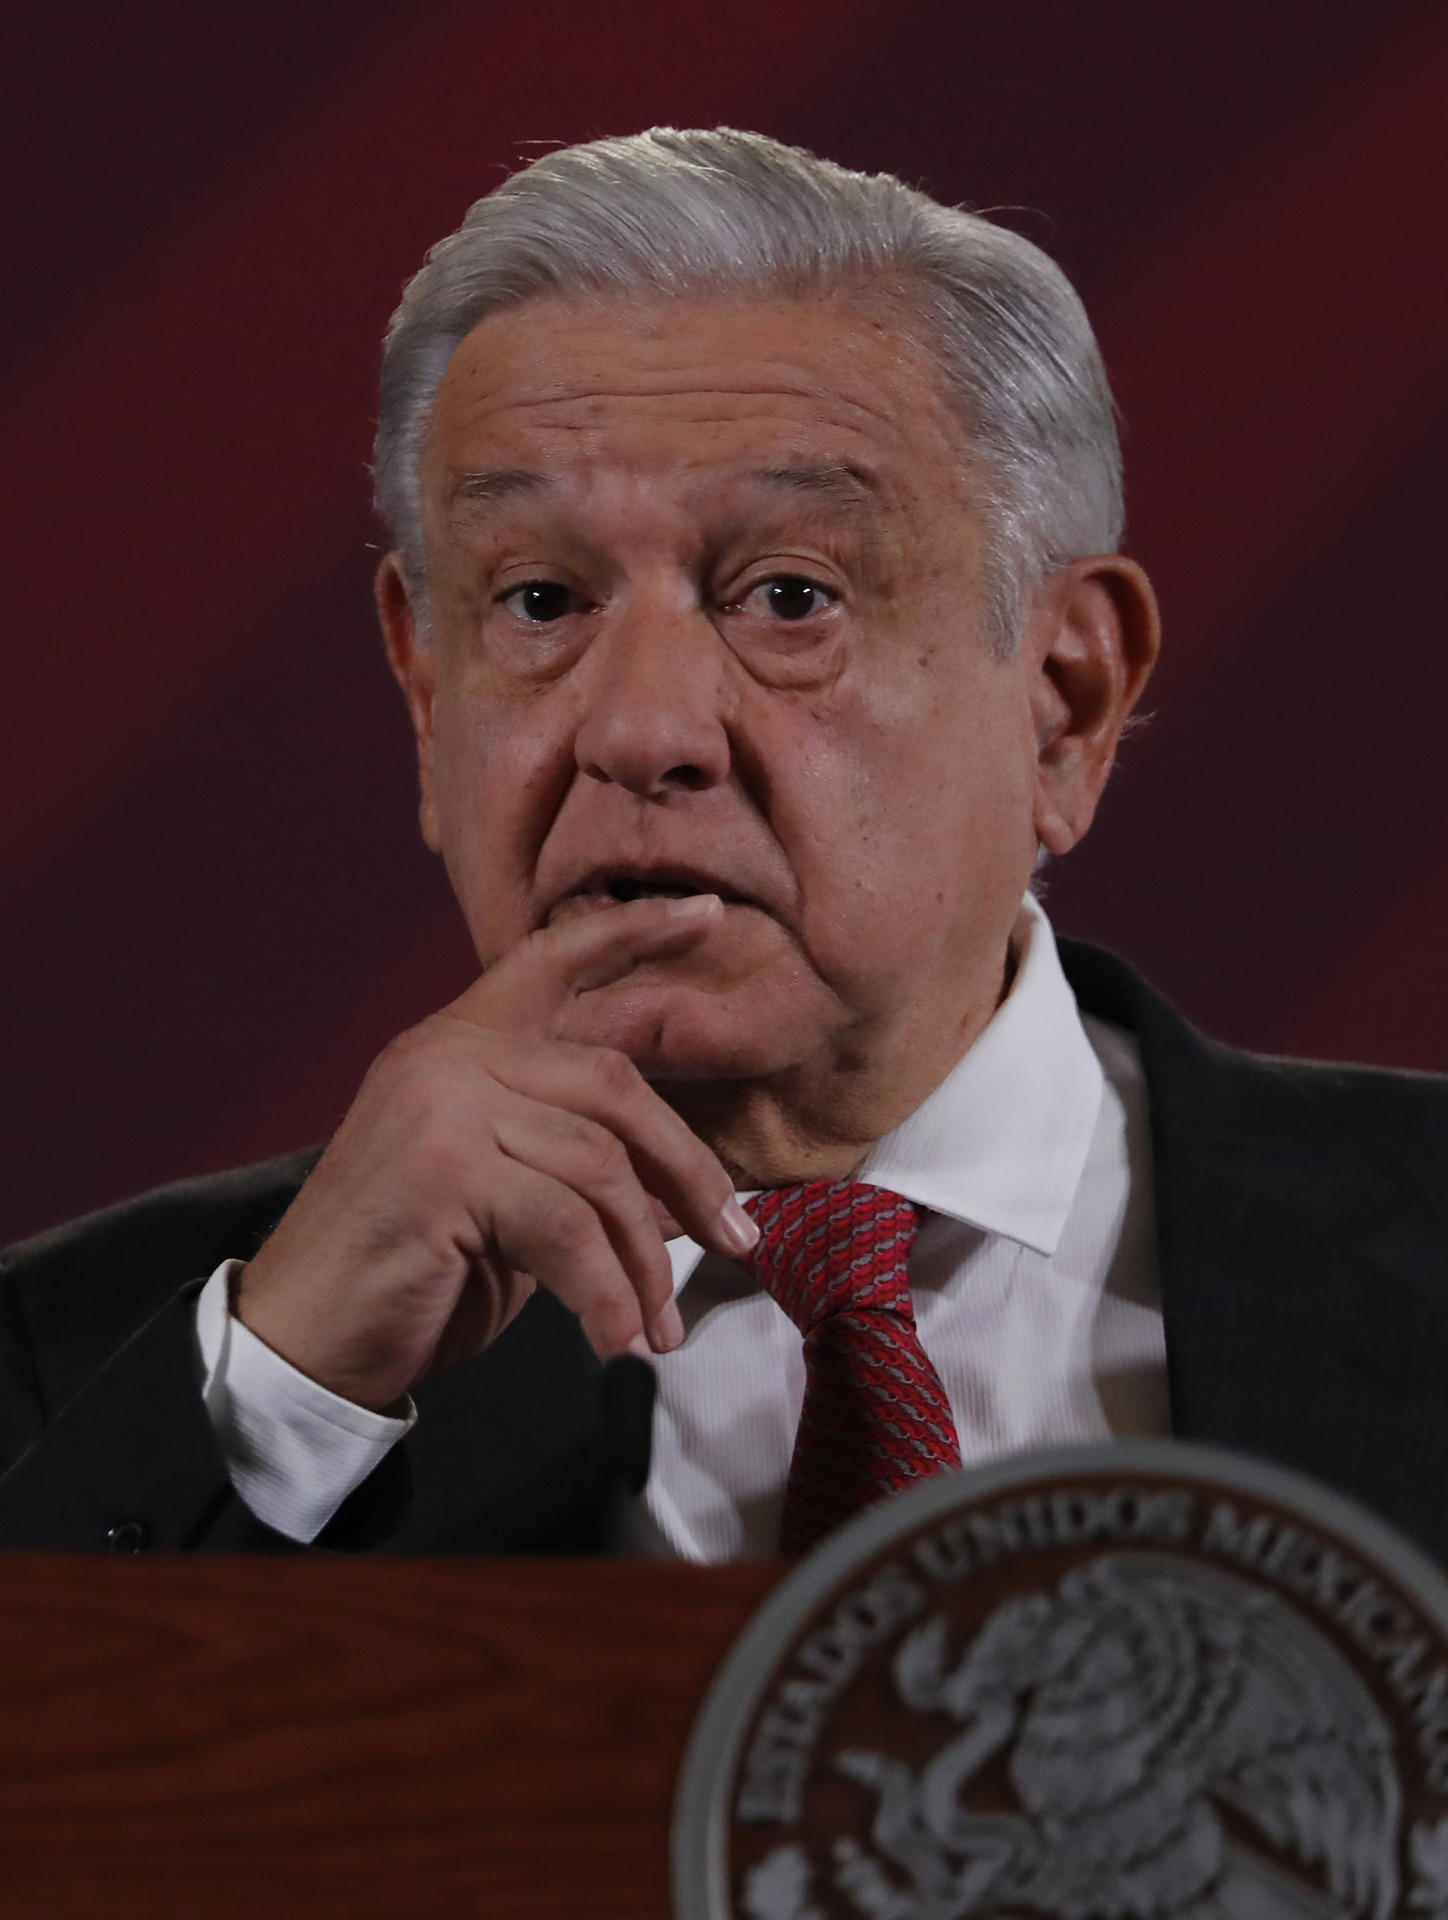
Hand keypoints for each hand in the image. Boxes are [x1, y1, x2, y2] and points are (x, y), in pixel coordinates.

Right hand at [235, 894, 757, 1410]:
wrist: (300, 1340)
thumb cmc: (411, 1274)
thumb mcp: (507, 1204)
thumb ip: (575, 1169)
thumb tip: (683, 1193)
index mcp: (457, 1044)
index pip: (551, 960)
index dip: (634, 933)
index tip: (709, 911)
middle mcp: (447, 1055)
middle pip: (614, 1086)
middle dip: (689, 1170)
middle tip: (737, 1240)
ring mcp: (440, 1104)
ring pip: (600, 1166)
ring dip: (644, 1258)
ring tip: (658, 1326)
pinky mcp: (442, 1167)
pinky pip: (567, 1226)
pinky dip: (606, 1292)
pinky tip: (613, 1337)